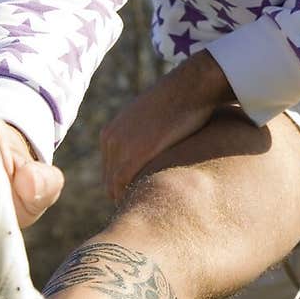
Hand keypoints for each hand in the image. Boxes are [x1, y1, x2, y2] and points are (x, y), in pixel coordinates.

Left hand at [100, 50, 233, 200]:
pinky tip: (152, 202)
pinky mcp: (135, 155)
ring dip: (128, 200)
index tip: (138, 198)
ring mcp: (120, 148)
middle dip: (124, 196)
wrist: (189, 87)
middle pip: (110, 182)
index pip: (109, 171)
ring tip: (149, 211)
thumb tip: (154, 150)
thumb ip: (143, 136)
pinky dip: (134, 198)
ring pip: (115, 188)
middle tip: (144, 210)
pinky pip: (125, 186)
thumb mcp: (149, 119)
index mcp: (110, 133)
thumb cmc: (177, 101)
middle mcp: (110, 141)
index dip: (122, 188)